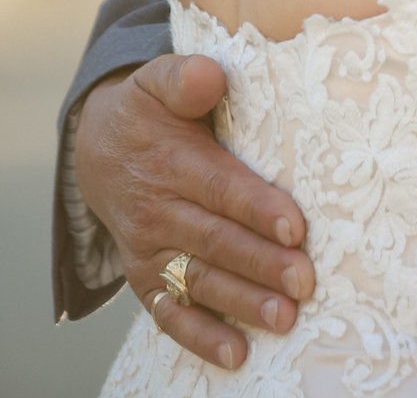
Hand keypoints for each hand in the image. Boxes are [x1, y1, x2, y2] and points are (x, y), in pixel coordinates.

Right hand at [74, 55, 315, 369]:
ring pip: (199, 280)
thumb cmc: (150, 110)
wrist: (98, 148)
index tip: (296, 226)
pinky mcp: (146, 278)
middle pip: (215, 241)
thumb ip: (184, 76)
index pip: (220, 188)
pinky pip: (169, 313)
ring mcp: (150, 250)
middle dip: (261, 263)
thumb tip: (210, 76)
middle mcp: (158, 211)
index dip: (256, 207)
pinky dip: (200, 337)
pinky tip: (237, 354)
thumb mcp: (159, 80)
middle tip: (305, 281)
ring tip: (285, 318)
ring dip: (242, 302)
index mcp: (170, 161)